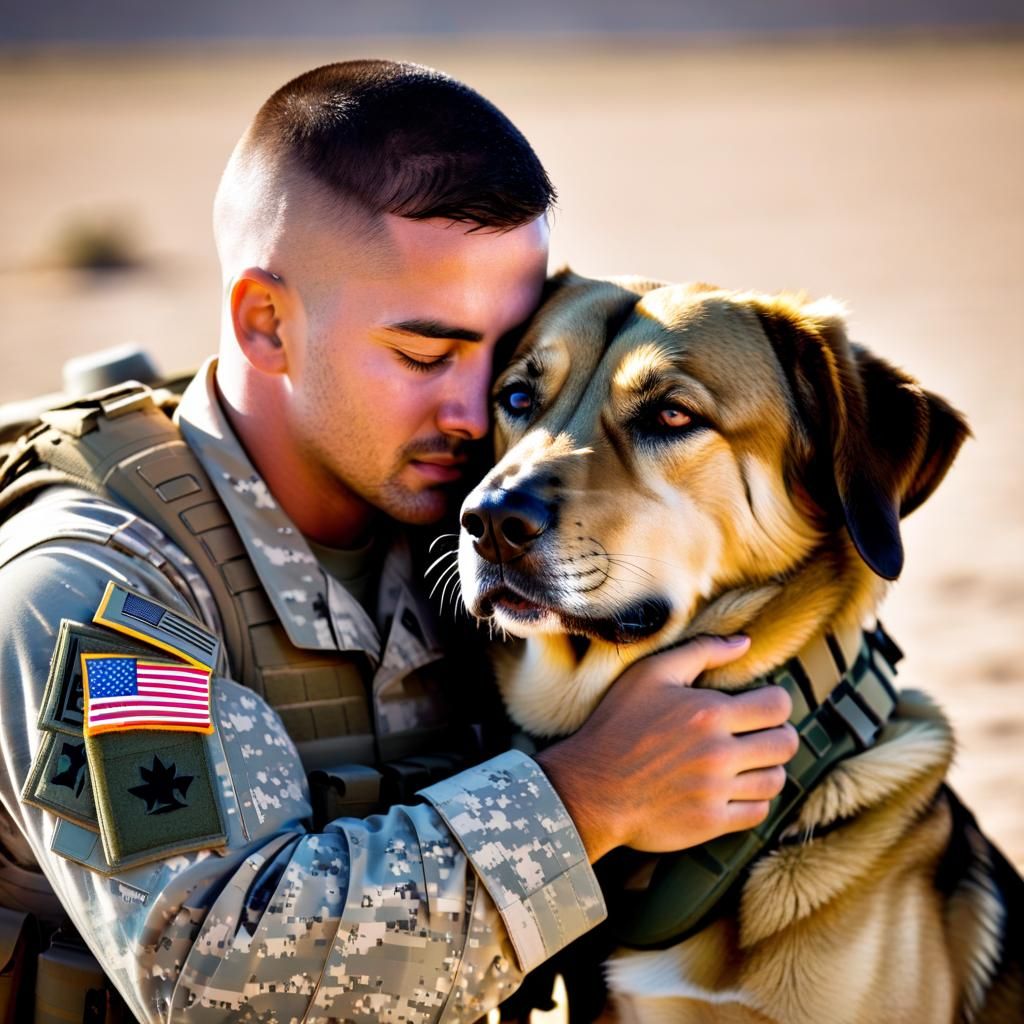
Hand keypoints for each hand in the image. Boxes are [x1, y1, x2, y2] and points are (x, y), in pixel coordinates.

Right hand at [536, 637, 798, 861]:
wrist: (590, 787)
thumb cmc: (618, 724)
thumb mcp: (651, 674)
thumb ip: (702, 651)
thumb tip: (745, 642)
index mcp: (709, 713)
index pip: (777, 706)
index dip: (776, 702)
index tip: (762, 706)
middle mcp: (719, 753)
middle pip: (785, 744)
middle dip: (779, 734)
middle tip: (759, 734)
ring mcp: (716, 791)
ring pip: (776, 780)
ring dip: (768, 768)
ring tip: (748, 762)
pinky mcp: (710, 822)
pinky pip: (758, 812)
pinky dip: (754, 800)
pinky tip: (735, 789)